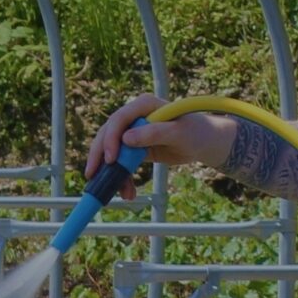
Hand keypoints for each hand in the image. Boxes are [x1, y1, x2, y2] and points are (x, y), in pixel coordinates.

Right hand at [81, 94, 233, 198]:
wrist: (204, 143)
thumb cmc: (195, 132)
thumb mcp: (178, 133)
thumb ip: (154, 133)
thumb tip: (126, 139)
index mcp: (143, 106)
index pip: (119, 119)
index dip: (111, 139)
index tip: (111, 160)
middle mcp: (134, 117)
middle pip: (108, 135)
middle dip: (100, 157)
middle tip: (93, 176)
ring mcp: (133, 133)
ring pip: (112, 152)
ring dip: (112, 173)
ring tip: (121, 192)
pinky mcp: (135, 148)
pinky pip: (122, 163)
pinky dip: (122, 178)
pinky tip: (127, 192)